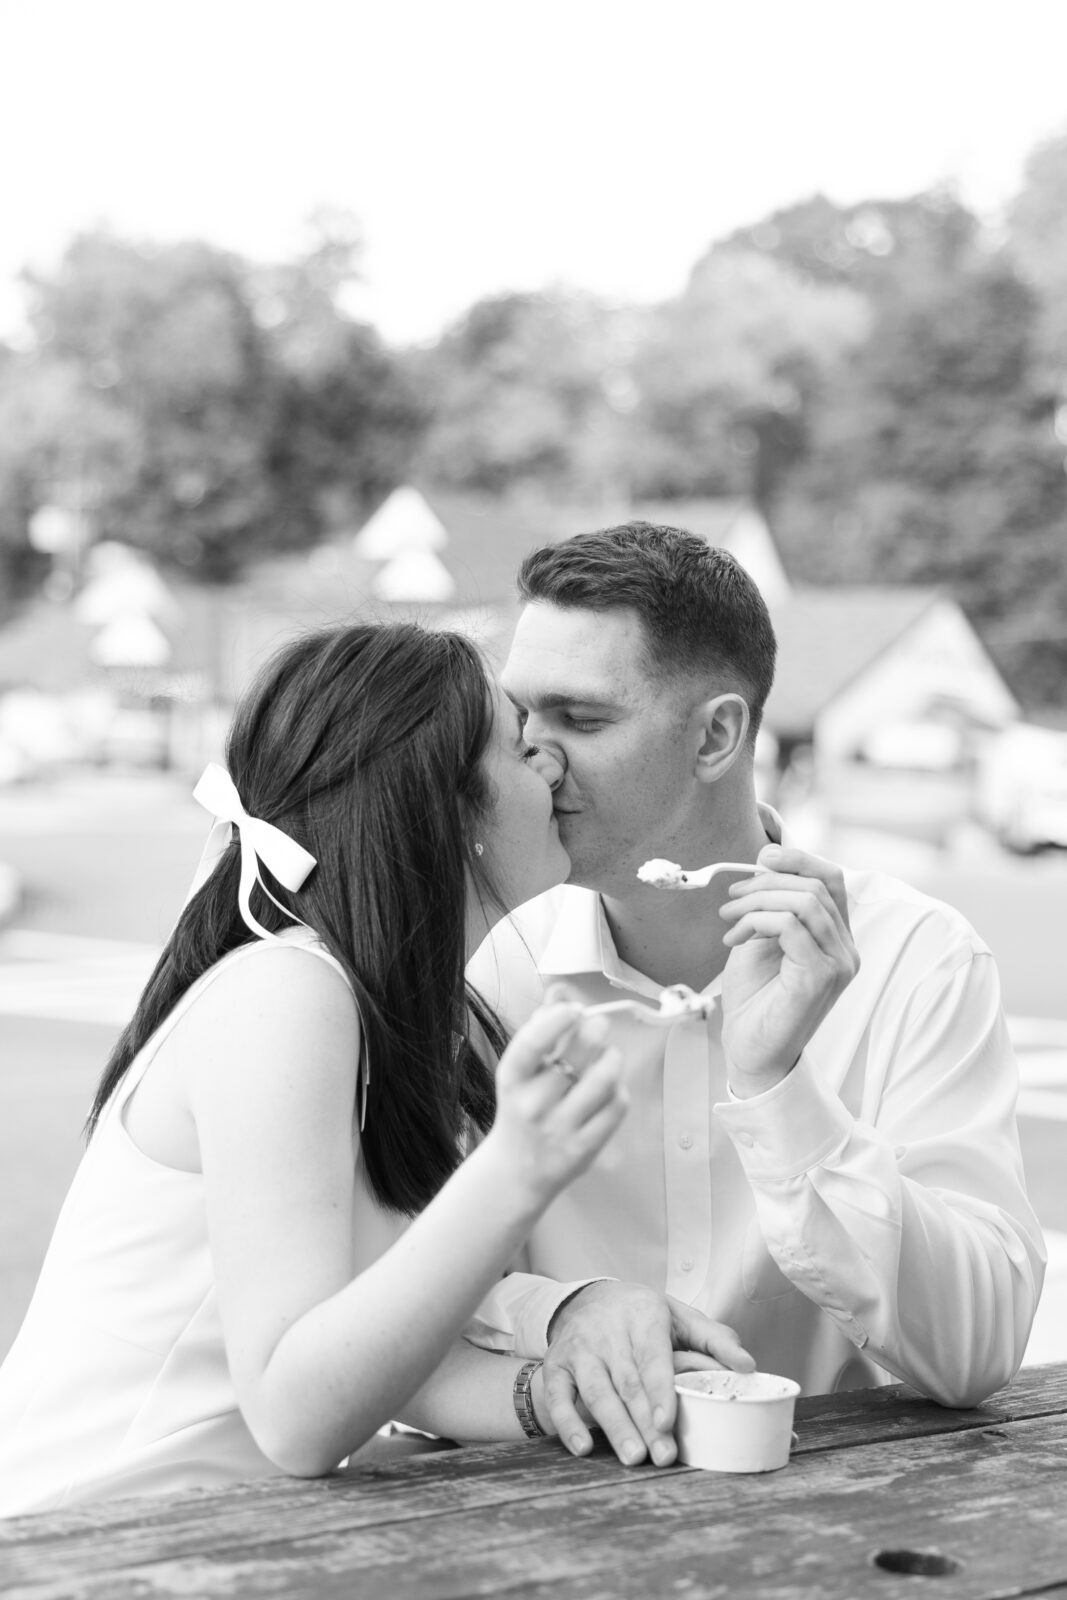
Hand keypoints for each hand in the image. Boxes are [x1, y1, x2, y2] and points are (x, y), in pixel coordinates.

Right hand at [487, 1002, 627, 1209]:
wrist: (516, 1171)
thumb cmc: (521, 1109)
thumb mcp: (520, 1072)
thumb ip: (539, 1032)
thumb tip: (560, 993)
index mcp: (511, 1080)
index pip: (532, 1044)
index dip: (557, 1020)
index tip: (574, 1008)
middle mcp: (532, 1105)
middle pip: (576, 1057)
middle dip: (595, 1032)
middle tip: (599, 1025)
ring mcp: (559, 1129)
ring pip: (603, 1081)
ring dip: (612, 1059)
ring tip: (608, 1055)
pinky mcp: (584, 1148)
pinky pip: (616, 1108)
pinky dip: (619, 1090)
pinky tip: (610, 1087)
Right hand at [541, 1281, 753, 1466]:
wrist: (589, 1297)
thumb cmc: (643, 1315)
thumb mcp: (679, 1315)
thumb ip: (714, 1338)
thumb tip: (747, 1365)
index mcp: (642, 1314)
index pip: (652, 1356)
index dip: (659, 1390)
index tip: (668, 1421)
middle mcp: (607, 1330)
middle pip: (628, 1382)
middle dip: (645, 1421)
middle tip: (663, 1456)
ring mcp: (579, 1348)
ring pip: (597, 1391)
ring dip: (614, 1426)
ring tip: (633, 1456)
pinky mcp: (556, 1365)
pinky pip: (558, 1395)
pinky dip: (567, 1422)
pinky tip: (583, 1446)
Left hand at [719, 844, 859, 1094]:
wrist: (750, 1050)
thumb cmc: (755, 999)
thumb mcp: (761, 940)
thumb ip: (771, 907)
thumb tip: (765, 863)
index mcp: (835, 938)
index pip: (832, 879)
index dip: (799, 858)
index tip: (762, 857)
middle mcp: (846, 950)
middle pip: (816, 886)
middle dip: (766, 882)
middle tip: (731, 898)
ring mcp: (838, 965)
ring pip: (806, 902)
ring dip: (758, 900)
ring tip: (729, 918)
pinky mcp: (820, 977)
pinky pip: (792, 926)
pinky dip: (758, 921)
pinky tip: (736, 938)